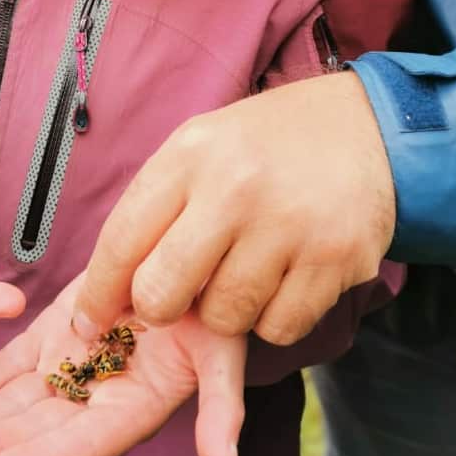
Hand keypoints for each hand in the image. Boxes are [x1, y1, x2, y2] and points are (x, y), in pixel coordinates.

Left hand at [0, 275, 245, 455]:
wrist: (196, 251)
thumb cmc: (217, 305)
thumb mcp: (223, 353)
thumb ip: (220, 410)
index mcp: (133, 408)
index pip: (76, 445)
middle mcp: (96, 397)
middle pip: (33, 431)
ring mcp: (72, 366)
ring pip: (14, 403)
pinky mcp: (55, 335)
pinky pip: (11, 366)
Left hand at [72, 71, 395, 344]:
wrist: (366, 126)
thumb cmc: (265, 145)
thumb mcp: (202, 146)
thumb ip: (158, 206)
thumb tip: (109, 288)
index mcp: (191, 153)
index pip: (121, 240)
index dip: (99, 292)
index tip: (89, 321)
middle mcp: (236, 188)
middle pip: (162, 294)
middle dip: (160, 308)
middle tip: (178, 297)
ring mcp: (288, 226)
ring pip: (222, 319)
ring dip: (225, 309)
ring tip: (244, 270)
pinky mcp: (335, 260)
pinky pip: (278, 328)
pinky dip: (274, 317)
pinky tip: (284, 278)